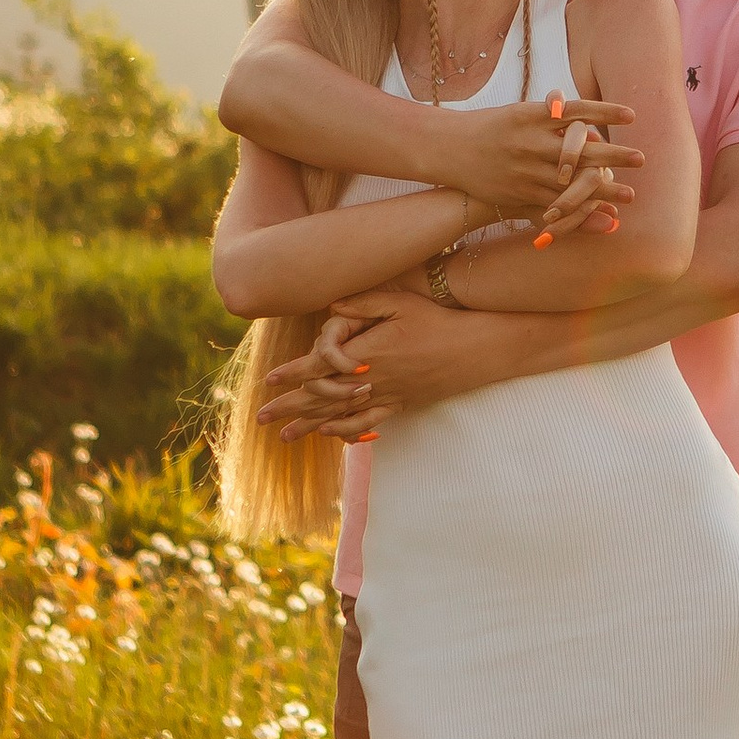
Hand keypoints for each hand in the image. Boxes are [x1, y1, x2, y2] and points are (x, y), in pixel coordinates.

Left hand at [258, 291, 531, 437]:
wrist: (476, 348)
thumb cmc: (438, 319)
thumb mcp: (400, 301)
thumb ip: (363, 302)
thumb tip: (329, 306)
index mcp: (367, 353)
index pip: (319, 367)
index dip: (291, 374)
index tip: (268, 382)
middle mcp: (372, 380)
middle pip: (321, 397)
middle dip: (290, 408)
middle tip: (261, 419)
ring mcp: (387, 396)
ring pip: (339, 415)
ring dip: (310, 426)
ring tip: (286, 437)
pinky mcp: (401, 404)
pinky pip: (367, 423)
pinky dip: (345, 431)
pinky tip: (331, 436)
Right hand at [451, 98, 644, 224]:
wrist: (450, 147)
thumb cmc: (492, 127)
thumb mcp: (521, 113)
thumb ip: (554, 117)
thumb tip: (590, 121)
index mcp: (533, 115)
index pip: (576, 111)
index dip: (605, 112)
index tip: (632, 115)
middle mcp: (531, 140)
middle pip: (580, 148)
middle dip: (612, 155)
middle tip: (641, 158)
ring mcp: (525, 168)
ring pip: (570, 182)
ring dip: (602, 189)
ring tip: (629, 195)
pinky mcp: (519, 191)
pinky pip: (553, 202)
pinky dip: (578, 209)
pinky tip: (599, 212)